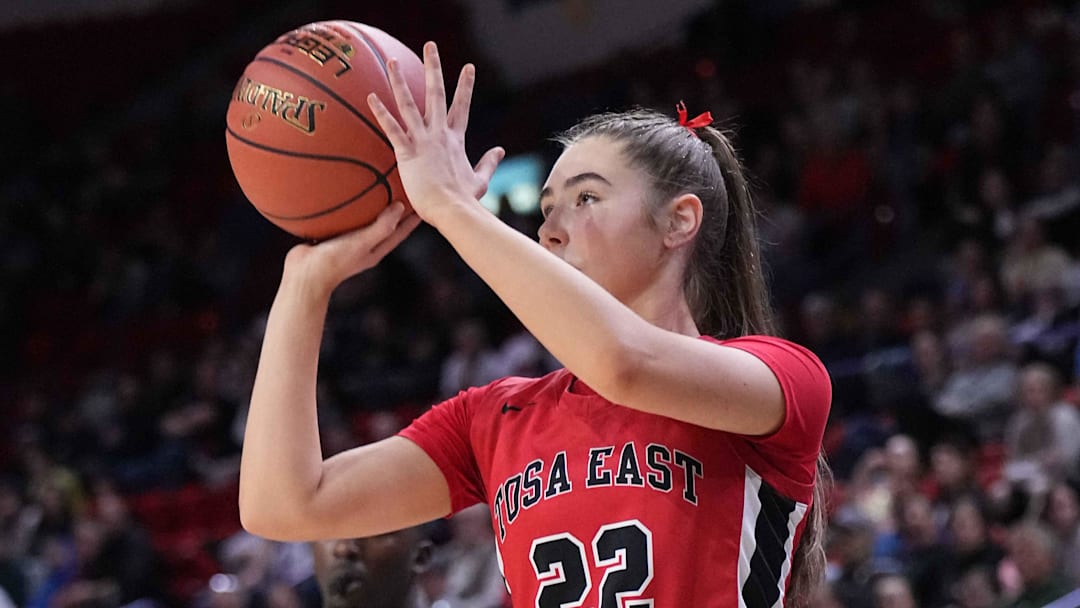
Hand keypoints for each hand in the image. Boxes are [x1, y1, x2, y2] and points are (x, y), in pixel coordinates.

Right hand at [283, 202, 420, 296]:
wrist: (303, 275)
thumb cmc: (335, 261)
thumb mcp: (362, 243)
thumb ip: (381, 227)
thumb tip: (401, 206)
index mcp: (375, 250)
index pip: (401, 231)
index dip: (413, 218)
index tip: (424, 201)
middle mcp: (364, 246)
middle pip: (385, 225)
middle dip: (395, 209)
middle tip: (403, 190)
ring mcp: (346, 242)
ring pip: (362, 220)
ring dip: (369, 206)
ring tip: (373, 186)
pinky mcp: (330, 237)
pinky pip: (340, 218)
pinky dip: (343, 207)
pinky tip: (339, 192)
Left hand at [367, 42, 504, 224]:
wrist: (452, 210)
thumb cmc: (463, 200)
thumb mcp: (480, 179)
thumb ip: (489, 162)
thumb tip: (501, 150)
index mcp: (456, 139)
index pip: (462, 106)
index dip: (465, 86)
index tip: (468, 67)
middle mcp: (439, 134)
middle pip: (436, 93)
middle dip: (433, 68)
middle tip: (430, 46)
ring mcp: (423, 141)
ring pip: (409, 104)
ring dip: (400, 82)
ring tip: (393, 61)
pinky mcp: (408, 153)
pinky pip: (392, 128)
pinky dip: (381, 112)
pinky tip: (371, 96)